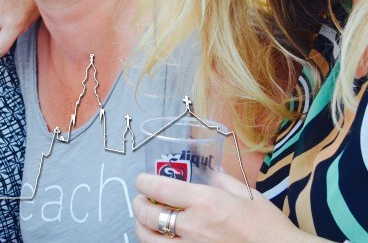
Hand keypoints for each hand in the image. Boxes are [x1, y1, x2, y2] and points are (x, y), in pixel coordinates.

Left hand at [132, 172, 313, 241]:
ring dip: (142, 228)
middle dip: (138, 204)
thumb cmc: (269, 227)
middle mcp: (194, 226)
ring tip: (146, 222)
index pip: (158, 188)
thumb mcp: (248, 195)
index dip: (143, 181)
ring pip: (149, 240)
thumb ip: (223, 180)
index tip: (142, 180)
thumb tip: (208, 171)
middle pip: (147, 214)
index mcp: (206, 202)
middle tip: (141, 200)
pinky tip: (163, 240)